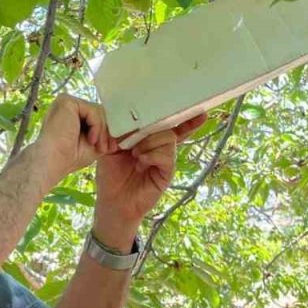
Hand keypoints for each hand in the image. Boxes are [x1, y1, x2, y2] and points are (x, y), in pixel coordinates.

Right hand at [33, 94, 116, 184]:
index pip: (97, 116)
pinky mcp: (67, 101)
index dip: (106, 130)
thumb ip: (105, 132)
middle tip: (106, 148)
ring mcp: (66, 102)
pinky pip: (93, 110)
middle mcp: (68, 106)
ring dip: (102, 131)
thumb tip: (124, 128)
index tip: (110, 147)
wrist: (53, 160)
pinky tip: (90, 139)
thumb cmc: (69, 156)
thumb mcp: (94, 142)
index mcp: (72, 115)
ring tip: (97, 146)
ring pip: (98, 111)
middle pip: (99, 112)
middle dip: (106, 131)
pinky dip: (96, 126)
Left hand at [94, 113, 208, 225]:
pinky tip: (141, 160)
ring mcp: (165, 160)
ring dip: (149, 142)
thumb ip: (120, 132)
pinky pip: (167, 156)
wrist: (111, 201)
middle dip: (160, 123)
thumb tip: (128, 117)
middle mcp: (160, 148)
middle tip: (141, 131)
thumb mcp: (111, 148)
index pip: (167, 124)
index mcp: (148, 139)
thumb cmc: (111, 175)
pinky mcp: (167, 173)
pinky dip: (153, 154)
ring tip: (135, 153)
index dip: (182, 115)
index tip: (196, 106)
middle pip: (169, 126)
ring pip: (168, 138)